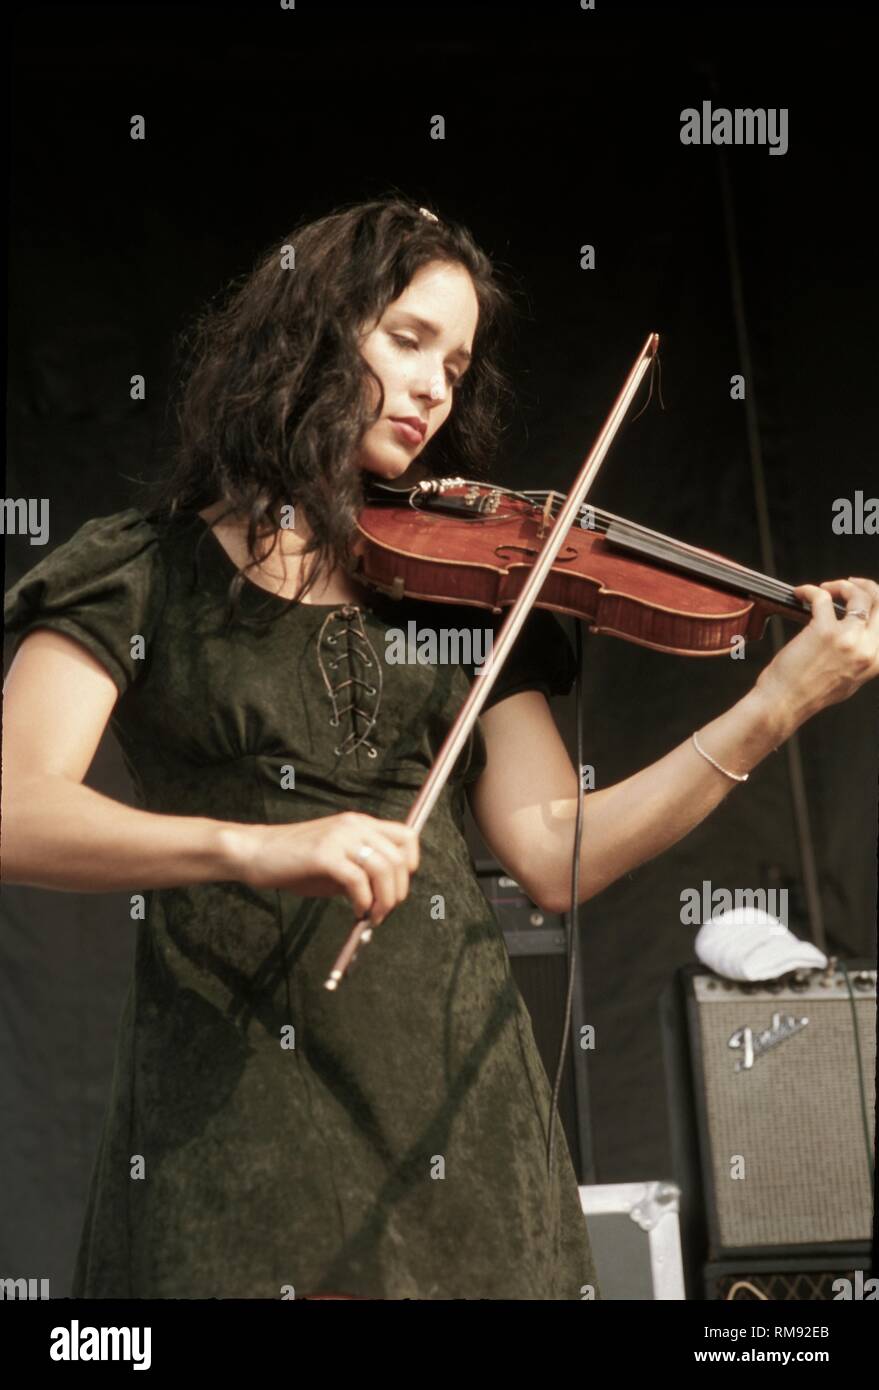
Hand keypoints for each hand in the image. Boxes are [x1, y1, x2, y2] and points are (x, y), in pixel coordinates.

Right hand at [232, 811, 419, 924]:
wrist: (256, 852)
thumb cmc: (294, 862)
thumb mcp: (335, 861)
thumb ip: (361, 871)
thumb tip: (385, 896)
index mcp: (360, 824)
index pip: (407, 836)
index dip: (411, 865)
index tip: (398, 888)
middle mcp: (354, 826)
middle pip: (400, 858)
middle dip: (399, 891)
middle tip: (384, 911)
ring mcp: (340, 838)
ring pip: (384, 869)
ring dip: (384, 900)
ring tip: (372, 916)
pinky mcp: (324, 855)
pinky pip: (358, 881)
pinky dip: (363, 901)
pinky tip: (356, 911)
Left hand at [755, 577, 878, 729]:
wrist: (784, 704)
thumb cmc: (807, 693)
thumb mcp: (849, 680)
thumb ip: (860, 659)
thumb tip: (859, 637)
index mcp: (876, 661)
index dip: (876, 603)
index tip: (862, 596)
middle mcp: (868, 650)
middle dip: (865, 586)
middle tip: (848, 584)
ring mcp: (848, 639)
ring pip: (858, 595)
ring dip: (841, 586)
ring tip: (826, 589)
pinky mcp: (824, 630)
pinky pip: (823, 597)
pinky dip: (810, 590)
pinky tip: (801, 593)